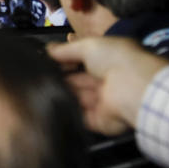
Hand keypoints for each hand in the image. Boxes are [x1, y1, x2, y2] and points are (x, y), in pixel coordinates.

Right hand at [48, 36, 168, 135]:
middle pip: (77, 79)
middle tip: (35, 73)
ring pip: (75, 97)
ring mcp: (102, 102)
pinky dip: (63, 109)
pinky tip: (44, 103)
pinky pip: (77, 115)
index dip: (64, 59)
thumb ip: (66, 49)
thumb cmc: (115, 59)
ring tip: (36, 86)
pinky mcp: (98, 121)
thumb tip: (46, 49)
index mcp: (108, 61)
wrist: (132, 89)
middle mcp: (105, 81)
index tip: (43, 58)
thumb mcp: (89, 45)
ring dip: (60, 91)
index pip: (82, 60)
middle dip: (59, 75)